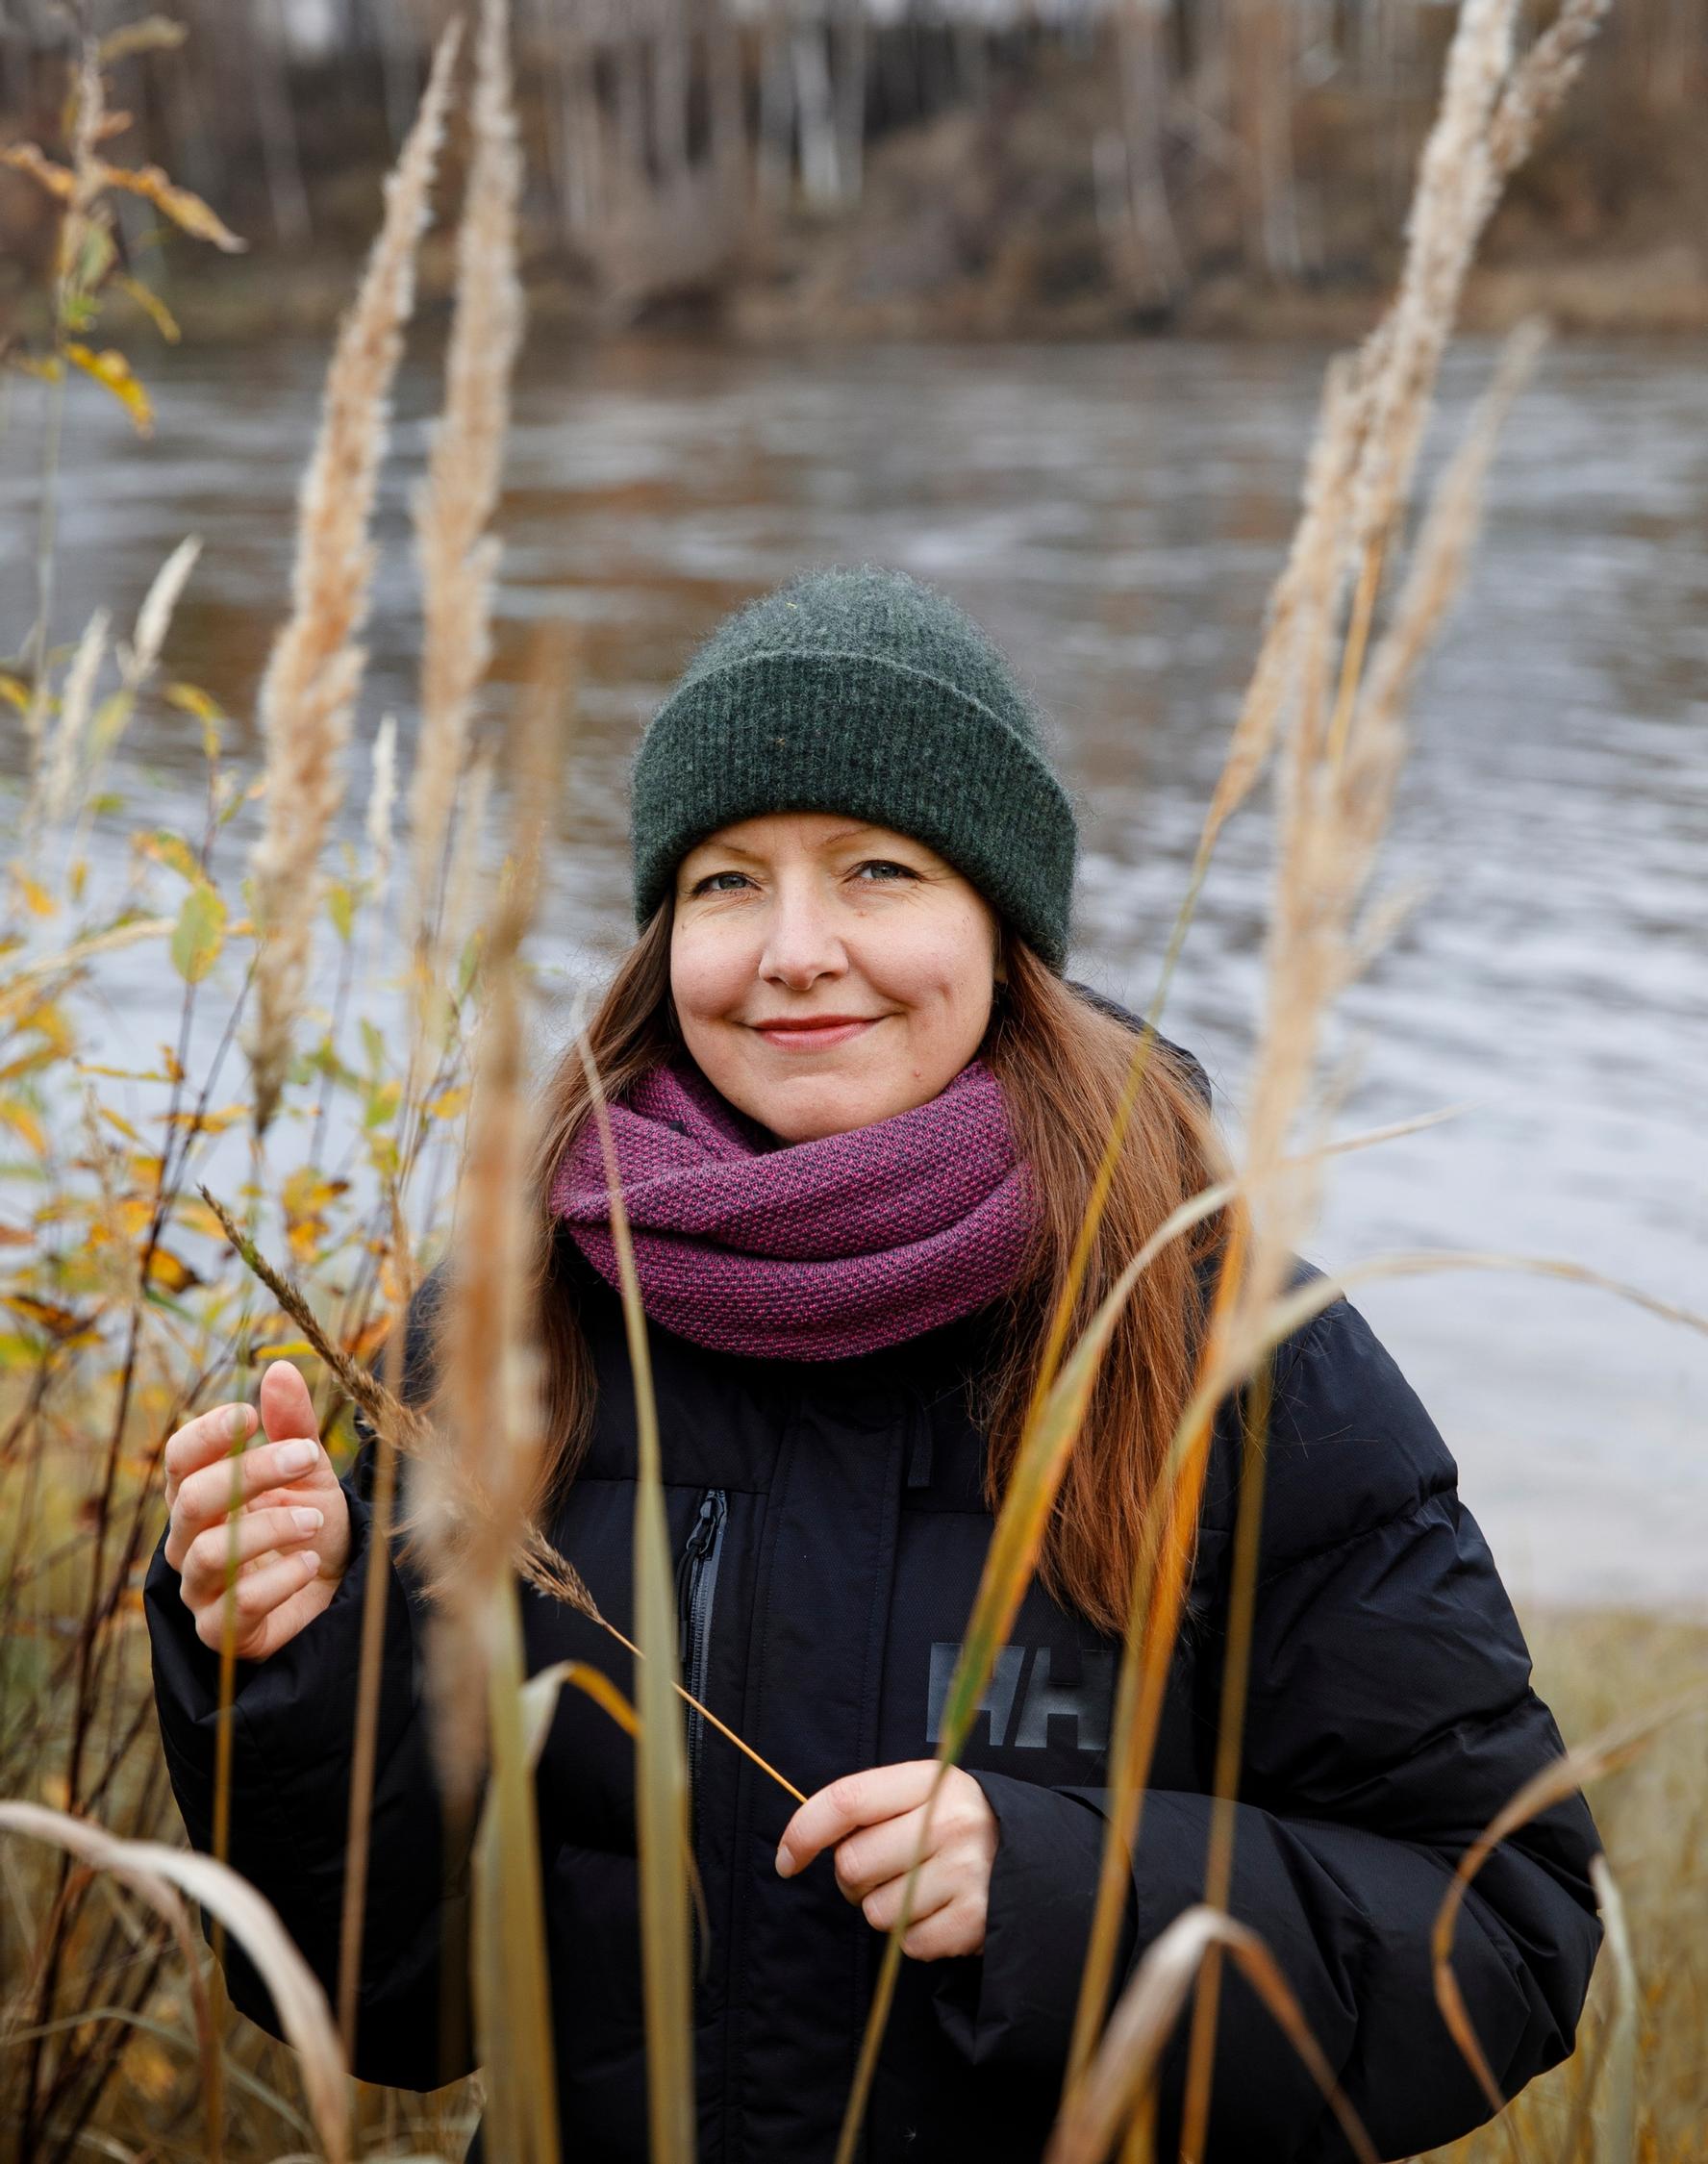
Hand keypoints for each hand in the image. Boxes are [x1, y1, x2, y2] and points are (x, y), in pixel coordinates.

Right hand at [163, 1360, 350, 1660]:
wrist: (336, 1592)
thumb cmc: (310, 1525)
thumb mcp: (308, 1472)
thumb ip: (292, 1426)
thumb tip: (280, 1368)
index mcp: (201, 1494)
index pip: (178, 1458)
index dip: (207, 1433)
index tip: (251, 1415)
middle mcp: (189, 1540)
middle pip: (193, 1498)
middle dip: (251, 1472)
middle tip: (307, 1457)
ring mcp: (200, 1589)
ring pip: (211, 1552)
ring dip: (270, 1528)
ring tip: (315, 1519)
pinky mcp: (222, 1632)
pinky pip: (238, 1604)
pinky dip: (280, 1578)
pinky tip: (309, 1564)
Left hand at [774, 1761, 998, 1960]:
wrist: (1037, 1860)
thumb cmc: (959, 1825)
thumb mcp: (925, 1794)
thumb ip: (872, 1808)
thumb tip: (803, 1843)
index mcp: (930, 1780)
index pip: (846, 1801)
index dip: (804, 1831)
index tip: (786, 1859)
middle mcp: (949, 1822)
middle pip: (852, 1864)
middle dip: (854, 1878)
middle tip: (884, 1871)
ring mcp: (964, 1873)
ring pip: (876, 1911)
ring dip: (885, 1909)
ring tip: (921, 1890)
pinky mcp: (974, 1921)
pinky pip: (908, 1944)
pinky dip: (915, 1936)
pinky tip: (941, 1913)